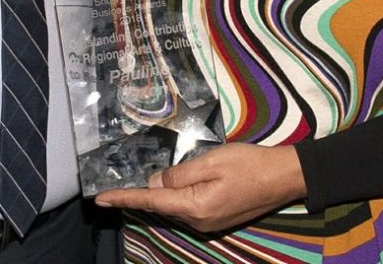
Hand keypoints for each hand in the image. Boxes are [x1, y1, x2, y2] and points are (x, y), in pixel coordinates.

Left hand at [95, 143, 304, 232]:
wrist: (283, 177)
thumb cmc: (248, 164)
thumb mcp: (211, 161)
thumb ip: (180, 174)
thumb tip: (155, 182)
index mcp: (195, 206)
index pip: (150, 201)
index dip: (123, 198)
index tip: (99, 199)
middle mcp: (198, 220)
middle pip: (159, 206)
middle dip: (136, 196)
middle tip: (110, 186)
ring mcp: (208, 222)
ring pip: (172, 207)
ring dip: (155, 195)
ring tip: (133, 182)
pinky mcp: (216, 217)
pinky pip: (186, 207)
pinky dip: (172, 197)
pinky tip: (165, 185)